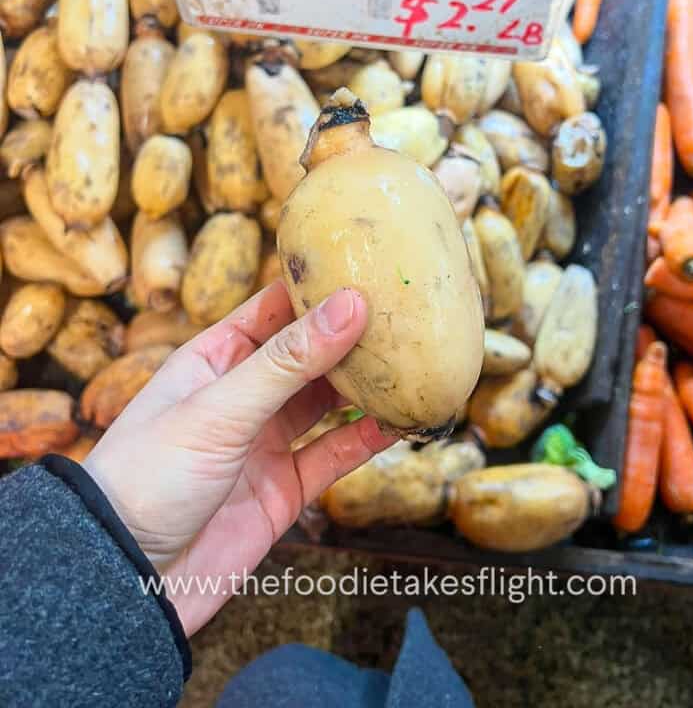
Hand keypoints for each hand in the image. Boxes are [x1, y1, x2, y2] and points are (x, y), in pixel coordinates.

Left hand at [83, 282, 394, 636]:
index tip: (369, 267)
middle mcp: (243, 394)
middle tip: (406, 315)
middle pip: (309, 353)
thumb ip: (288, 360)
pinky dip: (366, 440)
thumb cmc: (148, 477)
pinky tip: (399, 422)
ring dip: (365, 387)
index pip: (275, 308)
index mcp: (214, 359)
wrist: (126, 580)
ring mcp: (264, 442)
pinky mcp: (283, 490)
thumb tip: (350, 304)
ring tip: (413, 364)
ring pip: (327, 403)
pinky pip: (334, 455)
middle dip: (352, 336)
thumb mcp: (219, 408)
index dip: (319, 288)